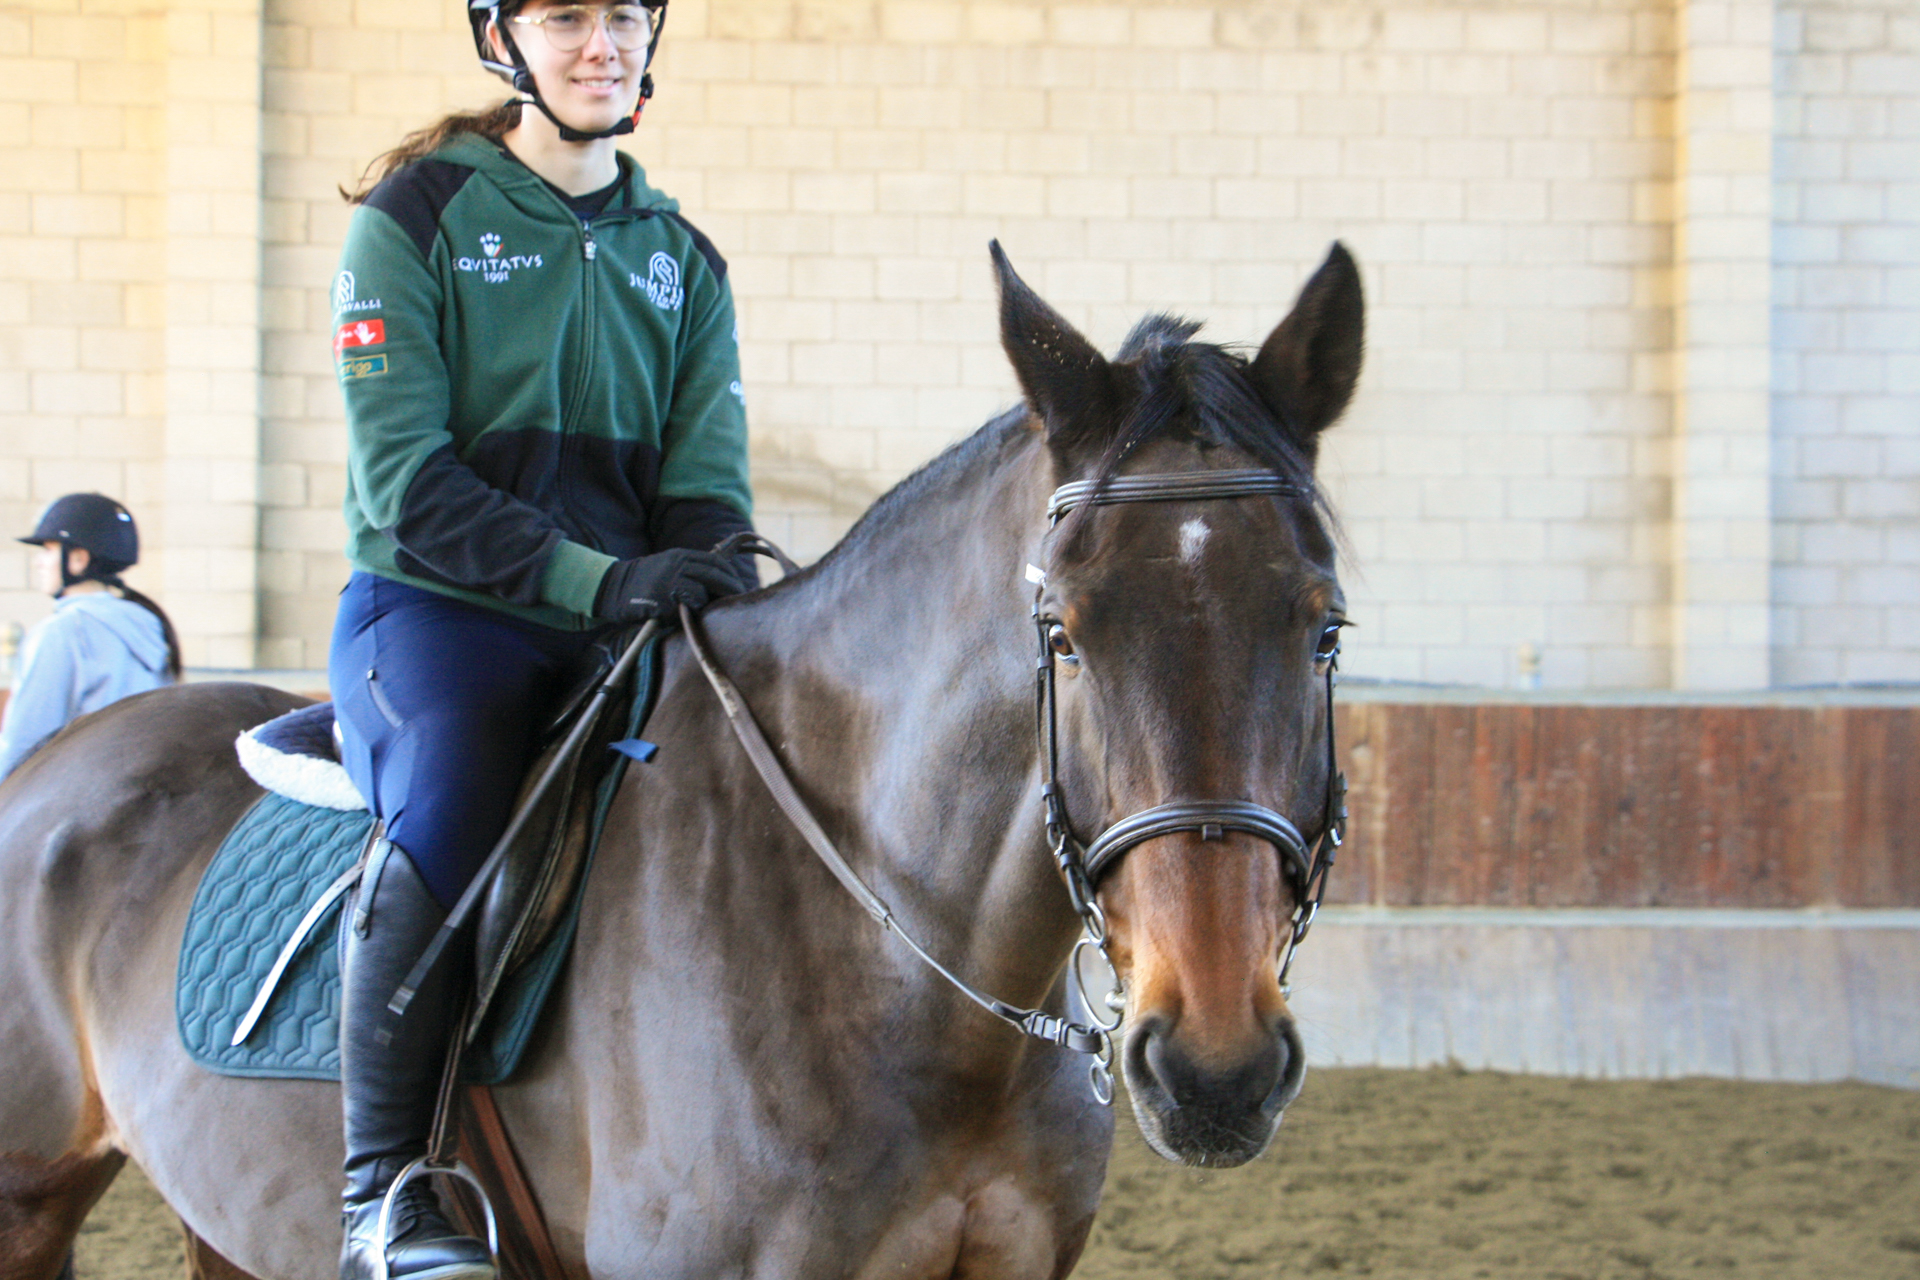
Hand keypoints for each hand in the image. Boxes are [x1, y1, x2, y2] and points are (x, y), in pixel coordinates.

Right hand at [593, 549, 750, 621]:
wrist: (612, 588)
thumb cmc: (643, 583)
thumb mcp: (668, 567)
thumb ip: (691, 571)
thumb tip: (721, 584)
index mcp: (681, 555)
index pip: (717, 562)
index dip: (731, 575)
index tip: (738, 587)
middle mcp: (679, 563)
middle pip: (717, 574)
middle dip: (731, 588)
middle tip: (738, 600)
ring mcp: (672, 578)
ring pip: (706, 590)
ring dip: (710, 602)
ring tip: (708, 610)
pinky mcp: (666, 595)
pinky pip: (691, 603)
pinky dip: (694, 610)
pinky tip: (687, 614)